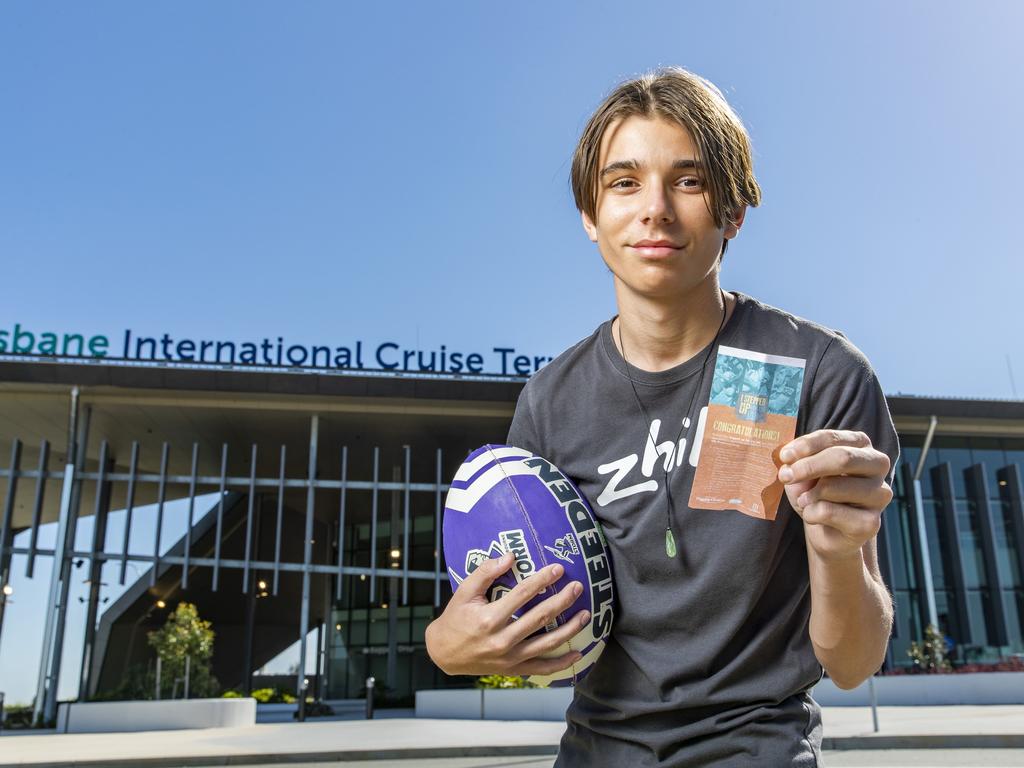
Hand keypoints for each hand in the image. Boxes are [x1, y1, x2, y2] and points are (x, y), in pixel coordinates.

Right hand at [424, 551, 591, 676]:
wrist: (444, 653)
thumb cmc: (455, 618)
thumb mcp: (464, 592)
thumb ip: (485, 572)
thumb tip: (510, 556)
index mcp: (489, 618)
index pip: (522, 595)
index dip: (542, 580)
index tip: (558, 569)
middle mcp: (502, 640)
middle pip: (540, 618)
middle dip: (562, 601)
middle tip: (577, 587)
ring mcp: (509, 657)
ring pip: (546, 643)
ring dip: (569, 629)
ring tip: (585, 614)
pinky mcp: (513, 669)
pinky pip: (542, 668)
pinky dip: (562, 663)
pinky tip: (578, 653)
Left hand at [777, 429, 892, 561]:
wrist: (827, 532)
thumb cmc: (816, 494)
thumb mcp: (803, 472)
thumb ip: (798, 462)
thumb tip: (789, 461)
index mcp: (860, 445)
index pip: (832, 438)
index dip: (806, 446)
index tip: (784, 456)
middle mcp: (877, 465)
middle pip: (843, 458)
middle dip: (808, 466)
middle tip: (785, 476)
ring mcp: (879, 494)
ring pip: (834, 487)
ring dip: (808, 495)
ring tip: (804, 501)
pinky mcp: (871, 522)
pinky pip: (829, 512)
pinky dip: (810, 514)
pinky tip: (813, 516)